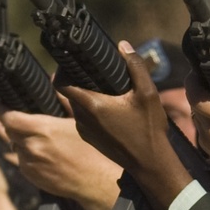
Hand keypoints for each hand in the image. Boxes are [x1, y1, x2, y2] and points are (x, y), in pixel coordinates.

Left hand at [0, 112, 121, 209]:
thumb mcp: (79, 121)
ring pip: (15, 146)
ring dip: (22, 142)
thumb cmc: (91, 149)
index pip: (8, 118)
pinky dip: (28, 156)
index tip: (2, 105)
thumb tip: (53, 80)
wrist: (94, 181)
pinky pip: (22, 161)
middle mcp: (32, 146)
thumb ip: (63, 100)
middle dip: (13, 125)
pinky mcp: (31, 176)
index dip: (2, 110)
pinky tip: (45, 156)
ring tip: (41, 142)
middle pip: (9, 131)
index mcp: (43, 129)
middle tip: (25, 121)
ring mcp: (30, 163)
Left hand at [58, 41, 193, 209]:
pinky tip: (109, 109)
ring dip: (84, 96)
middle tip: (93, 70)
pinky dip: (90, 110)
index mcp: (92, 105)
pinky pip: (83, 119)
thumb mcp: (147, 93)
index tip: (72, 61)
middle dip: (77, 80)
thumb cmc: (148, 129)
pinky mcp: (91, 140)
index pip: (60, 83)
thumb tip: (123, 45)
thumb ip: (135, 66)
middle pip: (68, 93)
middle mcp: (82, 119)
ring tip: (104, 89)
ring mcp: (85, 131)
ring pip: (76, 106)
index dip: (62, 69)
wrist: (150, 164)